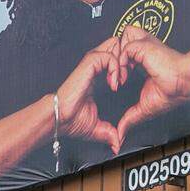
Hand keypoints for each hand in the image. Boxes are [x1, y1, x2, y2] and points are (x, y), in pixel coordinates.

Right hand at [55, 36, 122, 153]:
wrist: (60, 118)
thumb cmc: (71, 120)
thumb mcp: (98, 127)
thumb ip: (110, 132)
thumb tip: (117, 145)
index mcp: (96, 77)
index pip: (115, 58)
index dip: (125, 65)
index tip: (129, 82)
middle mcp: (94, 67)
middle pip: (115, 46)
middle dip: (125, 58)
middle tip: (128, 77)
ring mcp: (90, 64)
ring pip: (113, 46)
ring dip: (122, 62)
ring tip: (121, 80)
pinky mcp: (88, 65)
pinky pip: (108, 55)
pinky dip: (115, 67)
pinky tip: (114, 84)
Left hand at [116, 25, 189, 145]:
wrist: (185, 85)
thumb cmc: (173, 91)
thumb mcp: (144, 107)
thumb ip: (129, 118)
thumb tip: (120, 135)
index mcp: (139, 62)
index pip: (117, 57)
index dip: (111, 69)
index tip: (114, 85)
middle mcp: (139, 52)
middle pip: (113, 47)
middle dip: (109, 63)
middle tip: (114, 82)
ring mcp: (140, 48)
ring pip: (116, 44)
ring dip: (114, 62)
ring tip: (119, 79)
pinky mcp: (142, 46)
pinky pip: (123, 49)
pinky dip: (120, 63)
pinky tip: (124, 77)